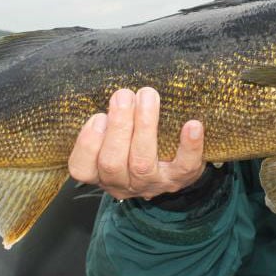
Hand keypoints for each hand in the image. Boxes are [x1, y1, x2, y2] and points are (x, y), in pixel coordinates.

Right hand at [68, 87, 206, 199]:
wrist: (171, 167)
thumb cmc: (133, 144)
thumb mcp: (113, 137)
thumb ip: (108, 120)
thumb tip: (112, 91)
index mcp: (99, 172)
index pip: (82, 168)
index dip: (88, 144)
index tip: (98, 117)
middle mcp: (122, 183)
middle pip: (112, 163)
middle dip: (118, 126)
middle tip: (123, 95)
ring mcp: (151, 183)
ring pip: (142, 163)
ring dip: (144, 126)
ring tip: (147, 96)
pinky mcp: (179, 179)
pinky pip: (184, 166)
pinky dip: (189, 146)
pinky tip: (192, 125)